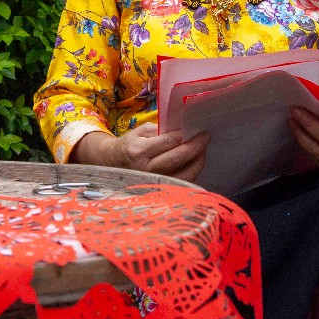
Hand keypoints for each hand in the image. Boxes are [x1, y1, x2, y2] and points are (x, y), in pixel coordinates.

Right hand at [73, 124, 209, 182]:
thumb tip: (185, 130)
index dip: (184, 135)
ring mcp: (152, 182)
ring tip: (203, 150)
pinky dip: (192, 172)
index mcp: (138, 151)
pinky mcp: (159, 190)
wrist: (113, 164)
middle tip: (205, 137)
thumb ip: (162, 131)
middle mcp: (145, 169)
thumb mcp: (141, 132)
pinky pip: (181, 182)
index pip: (167, 142)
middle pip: (176, 159)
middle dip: (195, 147)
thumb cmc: (131, 145)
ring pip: (182, 175)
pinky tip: (196, 162)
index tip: (196, 128)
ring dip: (197, 162)